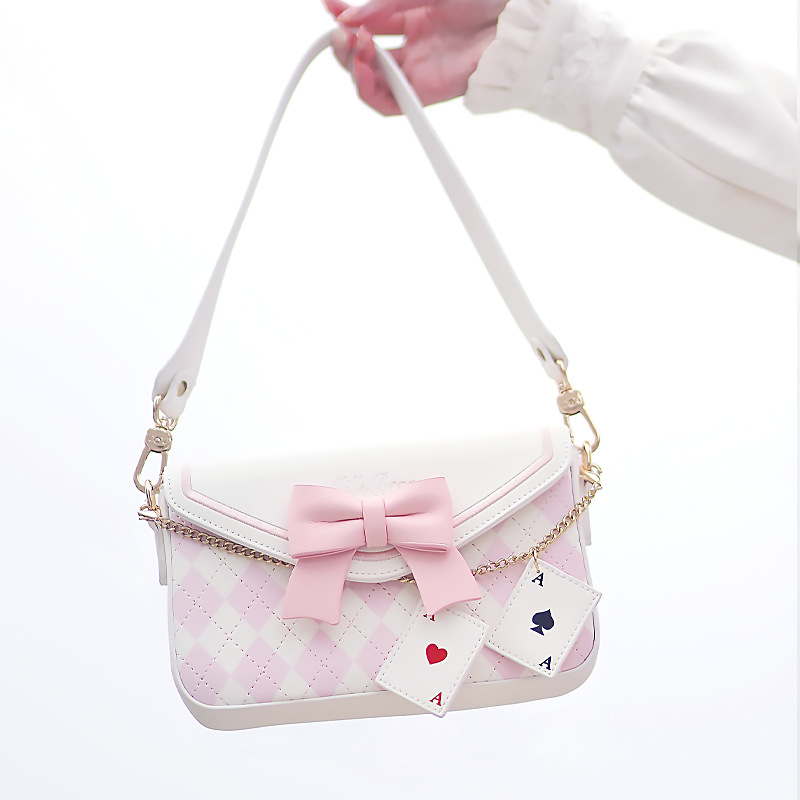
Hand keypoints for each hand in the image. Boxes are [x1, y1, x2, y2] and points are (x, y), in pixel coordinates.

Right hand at [323, 0, 505, 114]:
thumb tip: (348, 19)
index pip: (369, 23)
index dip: (345, 15)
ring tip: (352, 46)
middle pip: (365, 55)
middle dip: (344, 43)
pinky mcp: (428, 92)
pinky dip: (369, 92)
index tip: (329, 5)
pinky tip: (362, 72)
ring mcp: (420, 70)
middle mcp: (414, 46)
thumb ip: (385, 4)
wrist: (514, 18)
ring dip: (352, 66)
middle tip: (340, 31)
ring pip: (372, 81)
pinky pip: (390, 104)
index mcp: (414, 17)